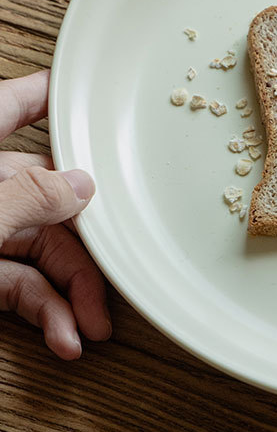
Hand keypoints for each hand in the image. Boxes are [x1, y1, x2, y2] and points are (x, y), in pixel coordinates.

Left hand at [0, 70, 109, 358]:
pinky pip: (13, 286)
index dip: (52, 96)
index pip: (13, 105)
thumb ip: (25, 198)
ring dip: (67, 293)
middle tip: (109, 277)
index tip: (85, 96)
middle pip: (45, 198)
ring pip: (35, 250)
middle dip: (82, 247)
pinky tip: (60, 335)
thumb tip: (79, 184)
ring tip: (86, 329)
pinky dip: (42, 312)